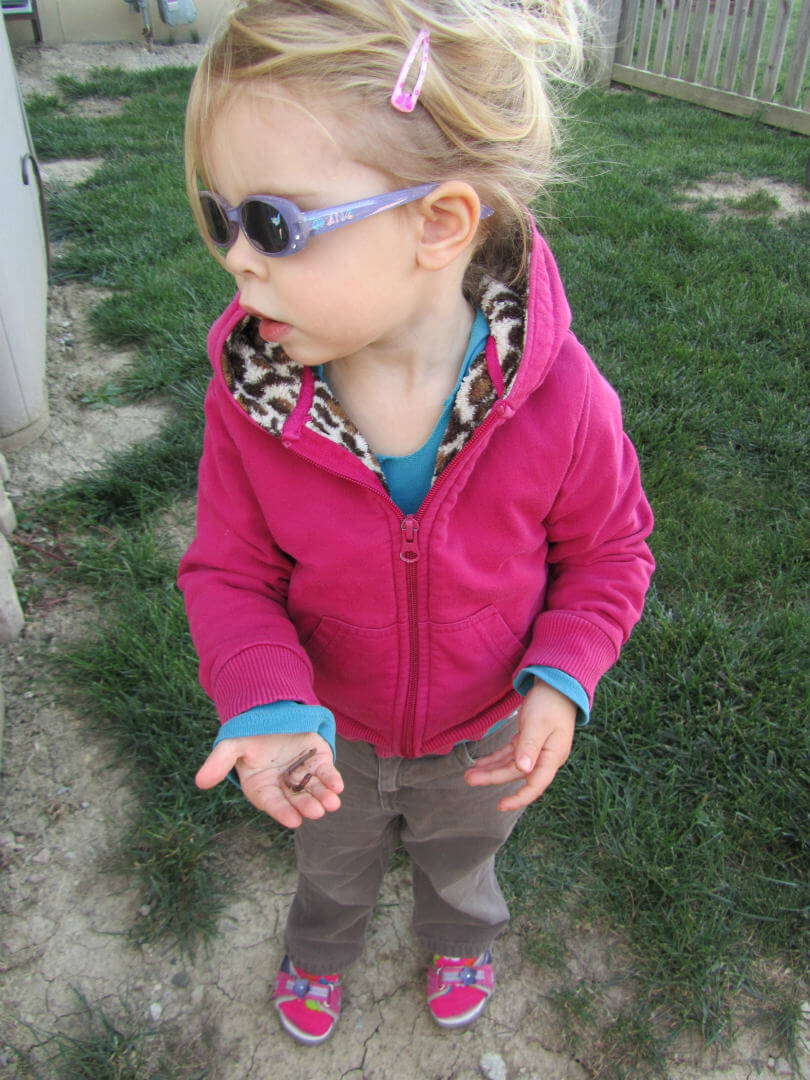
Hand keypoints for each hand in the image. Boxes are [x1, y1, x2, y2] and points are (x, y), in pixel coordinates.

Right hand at [195, 731, 342, 827]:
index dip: (282, 811)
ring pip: (313, 790)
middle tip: (317, 811)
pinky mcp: (317, 762)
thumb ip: (219, 762)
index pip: (272, 803)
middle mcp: (283, 786)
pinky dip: (332, 780)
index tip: (294, 820)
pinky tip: (338, 786)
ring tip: (332, 803)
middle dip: (306, 805)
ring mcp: (302, 774)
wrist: (269, 713)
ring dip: (323, 797)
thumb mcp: (232, 745)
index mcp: (261, 787)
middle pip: (296, 800)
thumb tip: (200, 782)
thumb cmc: (248, 734)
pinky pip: (326, 774)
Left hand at [464, 680, 575, 811]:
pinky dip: (496, 758)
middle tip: (469, 778)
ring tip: (470, 773)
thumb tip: (524, 770)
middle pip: (516, 773)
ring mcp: (536, 750)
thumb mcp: (538, 723)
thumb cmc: (550, 703)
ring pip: (511, 765)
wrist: (557, 684)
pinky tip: (481, 762)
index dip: (519, 798)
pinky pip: (510, 754)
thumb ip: (530, 746)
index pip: (535, 785)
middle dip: (493, 777)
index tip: (500, 805)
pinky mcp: (528, 741)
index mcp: (552, 757)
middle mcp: (545, 758)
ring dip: (492, 769)